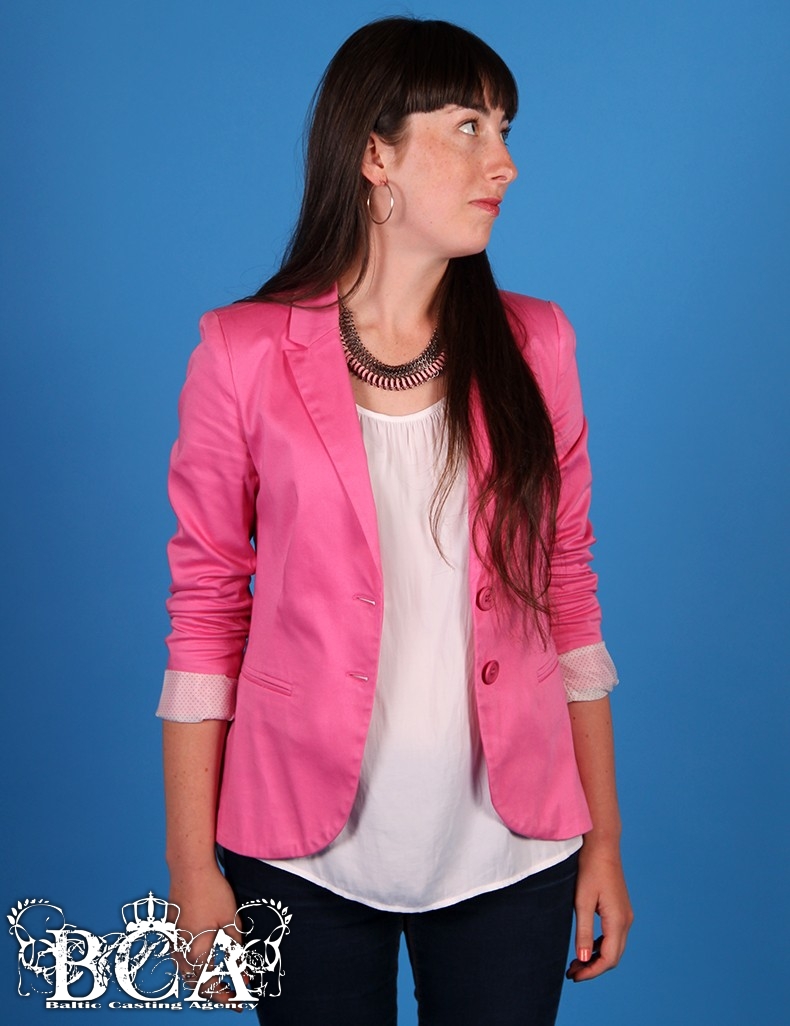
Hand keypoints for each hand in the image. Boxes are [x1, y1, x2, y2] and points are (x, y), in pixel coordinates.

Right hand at [168, 864, 245, 1008]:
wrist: (189, 869)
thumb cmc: (212, 893)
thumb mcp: (231, 923)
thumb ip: (236, 952)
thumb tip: (244, 975)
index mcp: (196, 952)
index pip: (210, 986)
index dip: (226, 997)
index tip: (239, 1002)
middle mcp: (180, 952)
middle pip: (196, 984)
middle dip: (215, 992)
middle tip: (233, 994)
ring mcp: (173, 943)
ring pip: (187, 974)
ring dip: (203, 981)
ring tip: (222, 981)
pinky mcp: (171, 934)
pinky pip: (181, 961)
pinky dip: (194, 968)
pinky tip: (206, 962)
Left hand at [565, 840, 632, 981]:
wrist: (602, 845)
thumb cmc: (589, 869)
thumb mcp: (582, 901)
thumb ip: (583, 931)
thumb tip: (583, 959)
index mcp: (618, 920)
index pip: (609, 958)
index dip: (592, 971)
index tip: (574, 976)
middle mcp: (626, 920)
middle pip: (613, 956)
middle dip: (593, 968)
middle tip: (571, 973)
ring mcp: (625, 915)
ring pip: (614, 947)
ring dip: (596, 958)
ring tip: (575, 963)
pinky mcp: (620, 909)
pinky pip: (612, 935)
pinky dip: (599, 946)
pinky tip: (585, 947)